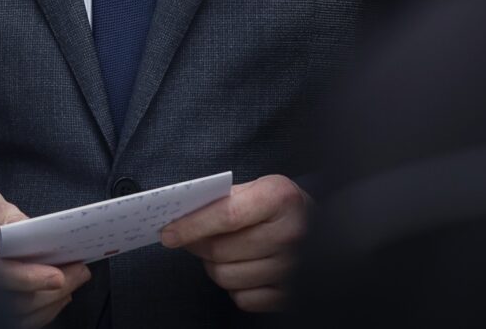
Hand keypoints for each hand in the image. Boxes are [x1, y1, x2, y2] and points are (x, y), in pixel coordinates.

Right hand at [0, 185, 90, 327]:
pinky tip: (58, 295)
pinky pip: (20, 321)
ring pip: (21, 316)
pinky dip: (44, 311)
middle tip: (80, 272)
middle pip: (16, 302)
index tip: (57, 275)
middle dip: (53, 290)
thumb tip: (23, 226)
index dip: (29, 278)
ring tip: (74, 279)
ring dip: (53, 302)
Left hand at [159, 174, 308, 312]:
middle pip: (222, 250)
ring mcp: (291, 267)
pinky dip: (233, 286)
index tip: (168, 233)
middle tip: (193, 239)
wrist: (318, 225)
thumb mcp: (258, 187)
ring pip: (226, 276)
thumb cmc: (279, 205)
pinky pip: (243, 298)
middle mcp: (290, 234)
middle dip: (198, 246)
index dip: (192, 226)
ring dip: (213, 266)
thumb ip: (224, 198)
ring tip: (219, 252)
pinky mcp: (288, 294)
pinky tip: (240, 267)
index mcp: (280, 198)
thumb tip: (182, 216)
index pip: (226, 216)